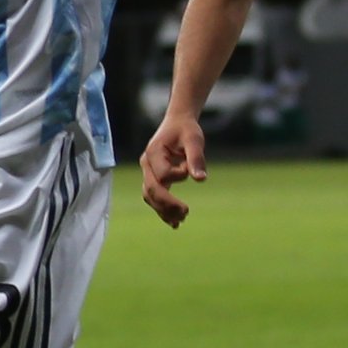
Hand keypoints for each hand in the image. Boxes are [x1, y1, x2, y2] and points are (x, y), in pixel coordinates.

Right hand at [139, 112, 208, 226]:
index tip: (190, 168)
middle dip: (167, 204)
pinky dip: (163, 210)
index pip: (163, 174)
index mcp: (153, 152)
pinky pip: (154, 197)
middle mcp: (146, 163)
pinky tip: (175, 223)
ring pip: (150, 197)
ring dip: (164, 211)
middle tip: (186, 213)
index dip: (179, 176)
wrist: (178, 123)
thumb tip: (200, 179)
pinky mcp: (153, 178)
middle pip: (151, 190)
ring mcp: (148, 172)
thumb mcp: (194, 139)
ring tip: (181, 221)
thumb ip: (196, 158)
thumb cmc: (186, 130)